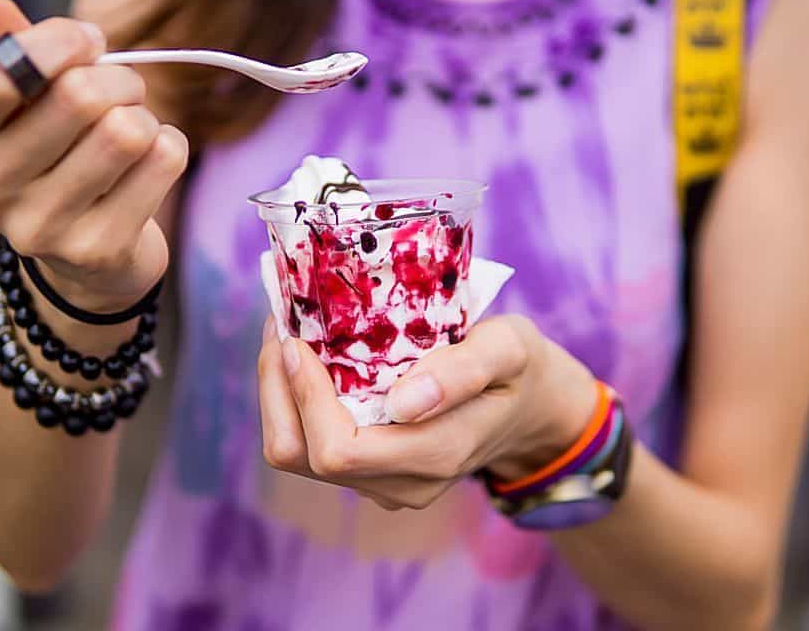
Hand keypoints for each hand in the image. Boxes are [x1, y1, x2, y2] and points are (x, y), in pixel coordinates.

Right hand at [0, 0, 187, 309]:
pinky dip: (169, 148)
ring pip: (126, 130)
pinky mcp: (96, 249)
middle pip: (78, 97)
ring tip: (132, 133)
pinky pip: (162, 161)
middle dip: (118, 80)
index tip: (87, 42)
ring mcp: (39, 226)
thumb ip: (6, 48)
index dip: (57, 43)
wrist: (89, 259)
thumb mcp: (25, 102)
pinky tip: (148, 166)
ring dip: (144, 117)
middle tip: (123, 92)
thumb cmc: (58, 159)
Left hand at [256, 315, 595, 509]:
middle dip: (278, 387)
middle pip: (301, 454)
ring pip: (296, 453)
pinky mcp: (369, 473)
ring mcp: (383, 485)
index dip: (305, 395)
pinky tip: (307, 356)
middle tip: (279, 322)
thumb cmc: (519, 368)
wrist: (531, 409)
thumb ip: (463, 371)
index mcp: (436, 454)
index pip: (338, 449)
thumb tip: (401, 403)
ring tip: (285, 333)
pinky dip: (295, 401)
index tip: (298, 337)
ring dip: (278, 393)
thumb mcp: (509, 349)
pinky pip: (309, 447)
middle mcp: (402, 483)